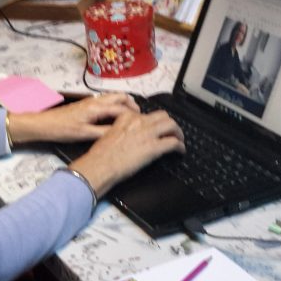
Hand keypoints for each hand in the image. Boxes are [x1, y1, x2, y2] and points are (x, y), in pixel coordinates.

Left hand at [6, 92, 139, 143]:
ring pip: (112, 97)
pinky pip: (106, 101)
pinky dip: (115, 105)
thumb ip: (103, 133)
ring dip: (123, 103)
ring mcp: (90, 101)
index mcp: (96, 108)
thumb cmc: (62, 129)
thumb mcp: (84, 134)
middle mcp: (95, 101)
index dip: (134, 115)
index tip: (144, 122)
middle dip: (131, 104)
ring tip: (130, 115)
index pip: (121, 109)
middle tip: (139, 116)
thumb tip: (120, 134)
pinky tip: (115, 116)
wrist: (44, 124)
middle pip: (119, 97)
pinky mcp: (86, 104)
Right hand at [69, 110, 184, 196]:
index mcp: (127, 117)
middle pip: (163, 116)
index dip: (154, 122)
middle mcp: (139, 122)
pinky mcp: (154, 147)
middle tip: (172, 132)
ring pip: (171, 125)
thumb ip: (123, 129)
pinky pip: (173, 143)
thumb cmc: (101, 155)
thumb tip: (132, 135)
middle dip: (170, 124)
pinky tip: (180, 151)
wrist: (100, 165)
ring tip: (179, 139)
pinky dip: (180, 147)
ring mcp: (147, 133)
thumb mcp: (110, 133)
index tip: (156, 127)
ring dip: (178, 132)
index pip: (147, 114)